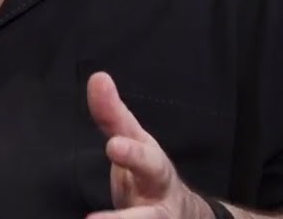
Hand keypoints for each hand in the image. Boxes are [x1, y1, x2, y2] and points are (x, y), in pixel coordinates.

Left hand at [85, 72, 210, 218]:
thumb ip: (114, 116)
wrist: (185, 215)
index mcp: (157, 174)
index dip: (133, 154)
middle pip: (150, 218)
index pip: (148, 162)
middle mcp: (161, 208)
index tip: (113, 147)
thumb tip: (97, 78)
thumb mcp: (136, 143)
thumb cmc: (150, 173)